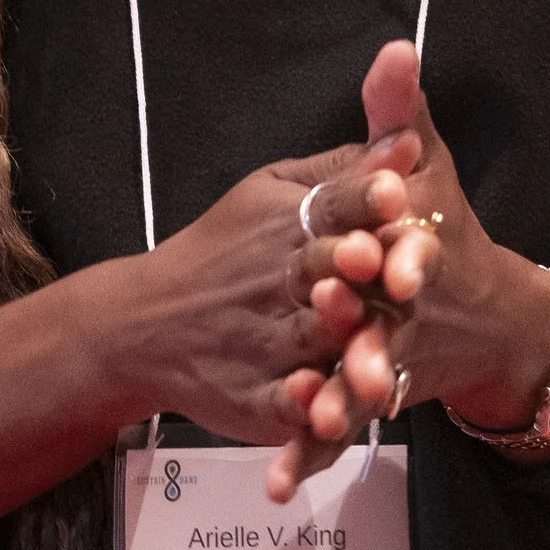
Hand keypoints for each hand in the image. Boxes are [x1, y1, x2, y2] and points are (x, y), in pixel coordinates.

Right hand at [0, 112, 445, 534]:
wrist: (143, 325)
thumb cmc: (226, 249)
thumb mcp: (274, 192)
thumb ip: (342, 170)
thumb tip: (407, 135)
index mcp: (287, 225)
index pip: (332, 206)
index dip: (364, 199)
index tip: (399, 187)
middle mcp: (276, 282)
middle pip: (323, 271)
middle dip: (350, 265)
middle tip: (384, 260)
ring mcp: (264, 342)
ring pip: (308, 340)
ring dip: (334, 339)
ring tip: (366, 340)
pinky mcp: (256, 399)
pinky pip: (282, 406)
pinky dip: (301, 410)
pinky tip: (326, 413)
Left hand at [273, 40, 549, 465]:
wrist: (486, 321)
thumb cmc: (444, 230)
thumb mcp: (424, 165)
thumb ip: (398, 112)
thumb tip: (395, 46)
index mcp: (422, 252)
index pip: (421, 253)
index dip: (412, 260)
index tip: (402, 264)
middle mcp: (409, 312)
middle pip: (390, 329)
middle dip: (371, 344)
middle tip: (354, 361)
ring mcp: (388, 360)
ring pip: (364, 385)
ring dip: (343, 406)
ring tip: (318, 422)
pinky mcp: (367, 399)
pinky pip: (335, 429)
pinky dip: (308, 455)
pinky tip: (279, 483)